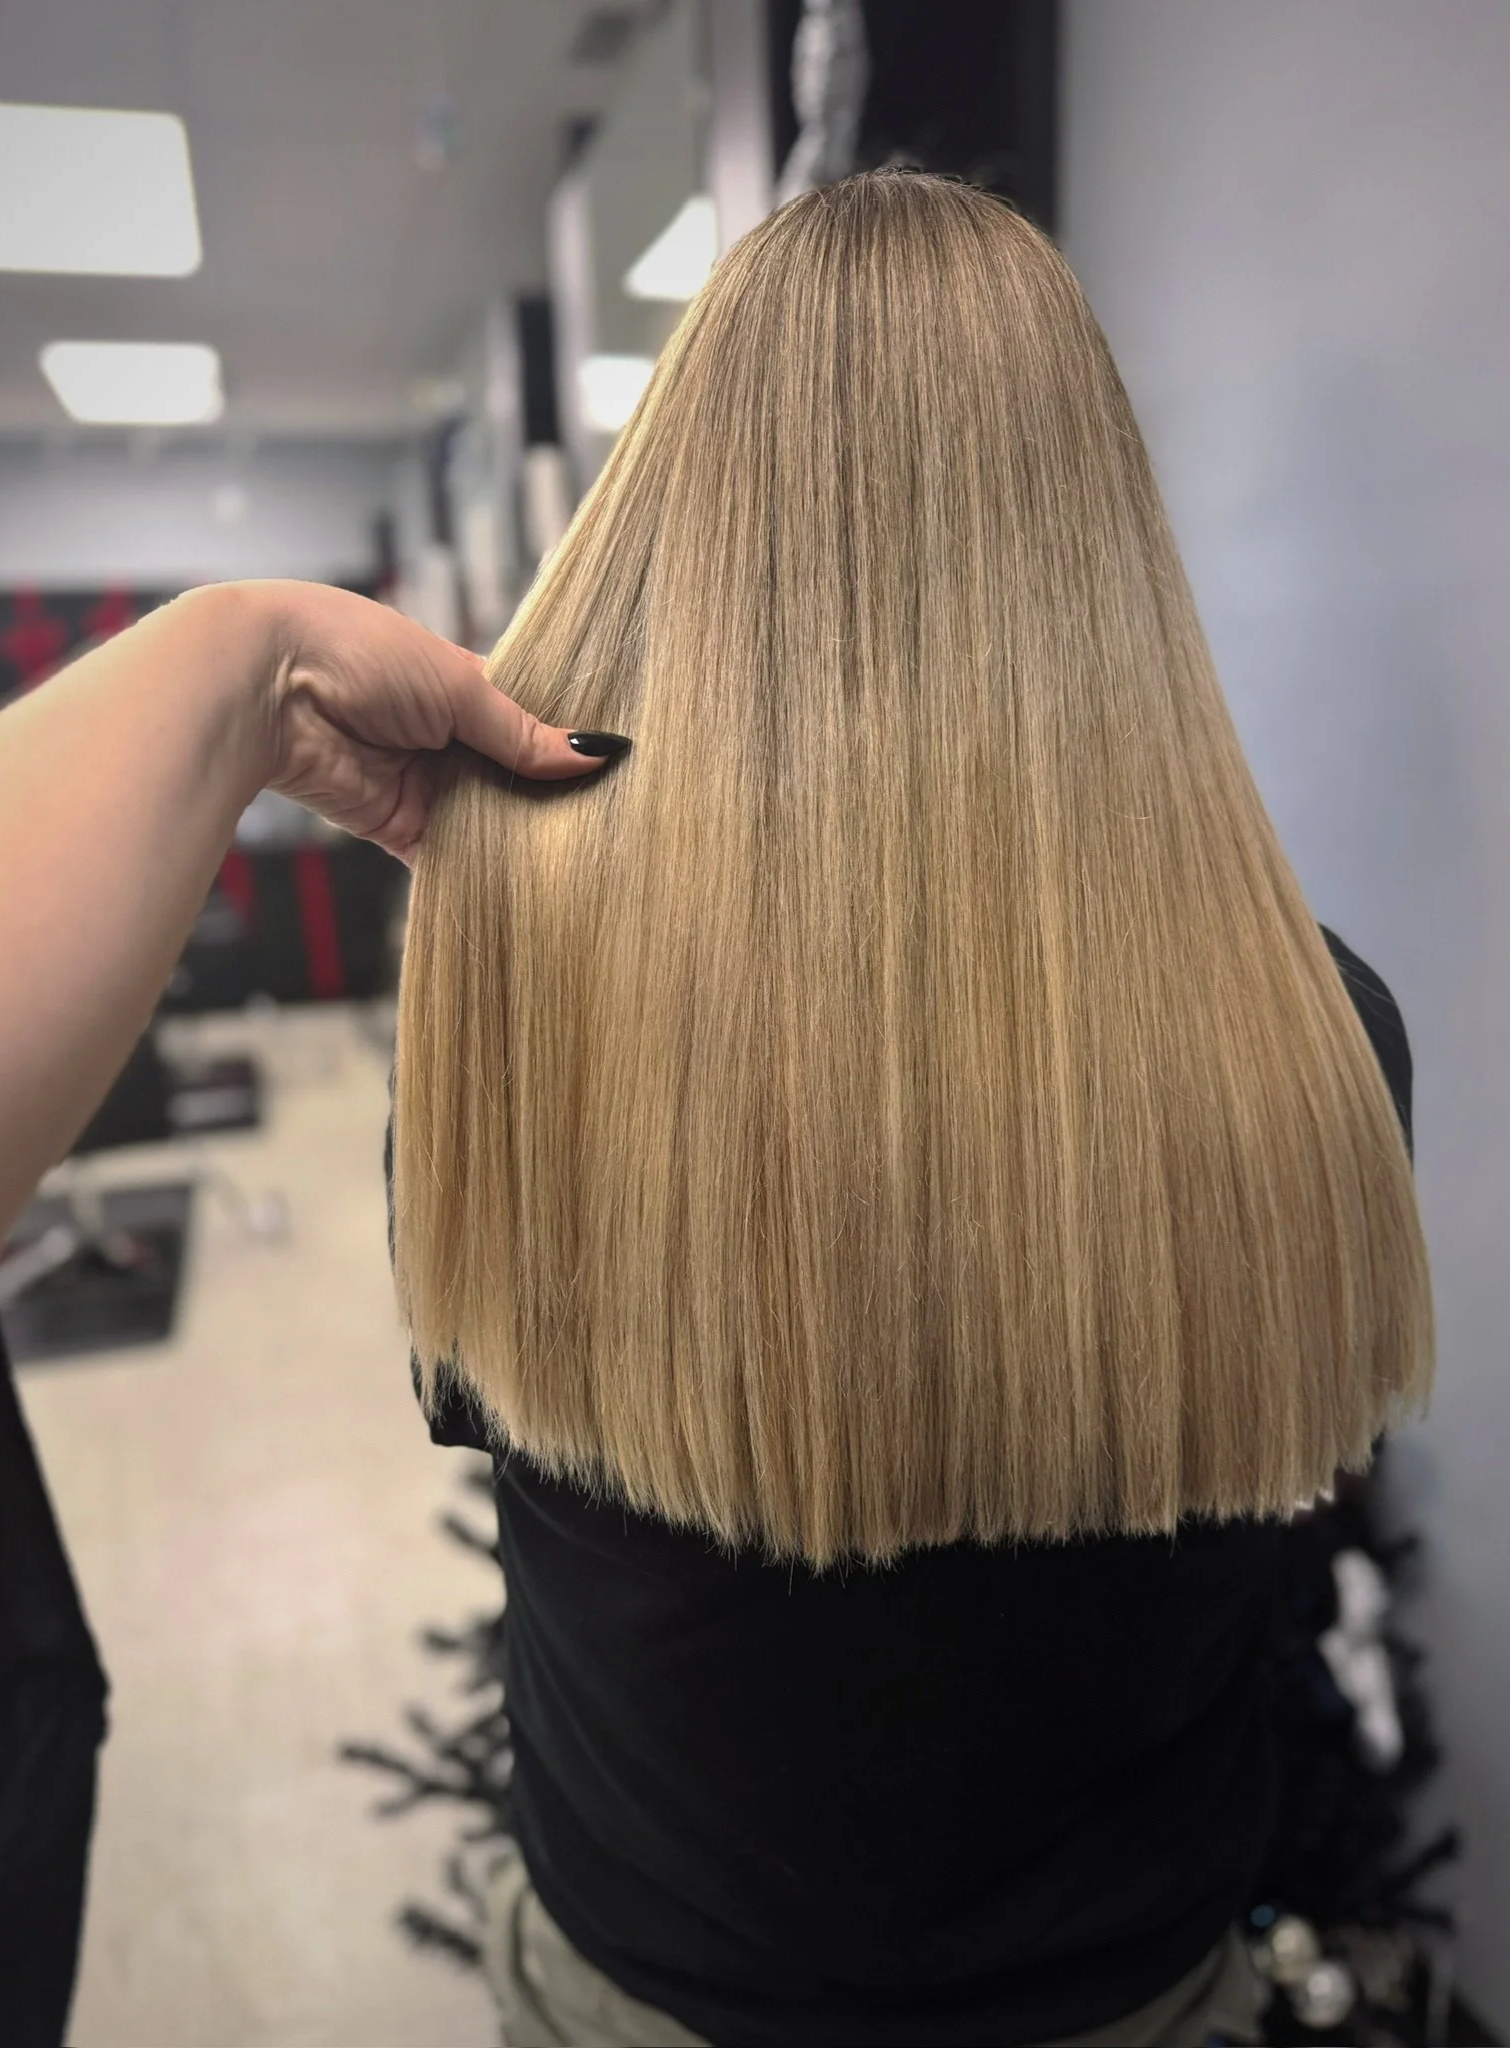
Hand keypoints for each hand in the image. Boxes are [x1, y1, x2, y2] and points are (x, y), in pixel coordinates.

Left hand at [254, 580, 622, 862]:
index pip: (524, 720)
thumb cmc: (356, 653)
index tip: (611, 771)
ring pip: (483, 820)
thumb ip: (522, 731)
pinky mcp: (394, 826)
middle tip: (608, 821)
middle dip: (546, 798)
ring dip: (518, 837)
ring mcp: (419, 783)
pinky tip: (526, 880)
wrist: (266, 686)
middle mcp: (440, 735)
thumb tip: (592, 753)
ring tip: (581, 856)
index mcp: (456, 684)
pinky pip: (446, 855)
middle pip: (508, 776)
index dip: (561, 744)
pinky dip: (478, 868)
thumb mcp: (456, 685)